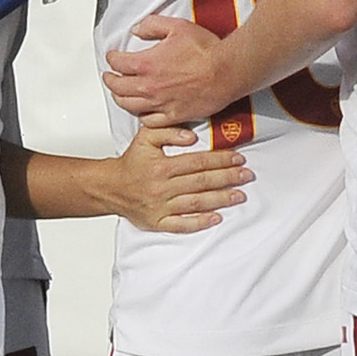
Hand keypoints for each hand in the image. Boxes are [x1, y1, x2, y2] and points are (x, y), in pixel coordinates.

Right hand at [97, 123, 252, 233]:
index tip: (238, 158)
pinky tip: (217, 217)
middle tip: (247, 175)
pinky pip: (182, 225)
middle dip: (227, 178)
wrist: (110, 187)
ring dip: (221, 199)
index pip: (198, 162)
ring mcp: (161, 207)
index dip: (221, 160)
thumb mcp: (145, 137)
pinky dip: (200, 222)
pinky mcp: (158, 222)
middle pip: (202, 182)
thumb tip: (191, 136)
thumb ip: (167, 130)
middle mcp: (162, 188)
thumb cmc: (131, 163)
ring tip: (240, 195)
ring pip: (196, 203)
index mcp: (161, 167)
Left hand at [102, 14, 234, 127]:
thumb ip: (152, 25)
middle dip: (110, 80)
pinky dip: (142, 116)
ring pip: (129, 106)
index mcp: (147, 64)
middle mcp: (150, 86)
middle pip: (118, 87)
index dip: (112, 58)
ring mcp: (161, 104)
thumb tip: (137, 30)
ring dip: (120, 99)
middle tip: (109, 76)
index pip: (117, 63)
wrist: (228, 71)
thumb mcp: (177, 26)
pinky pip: (150, 121)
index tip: (112, 57)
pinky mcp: (174, 116)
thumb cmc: (207, 50)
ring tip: (119, 94)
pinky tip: (142, 111)